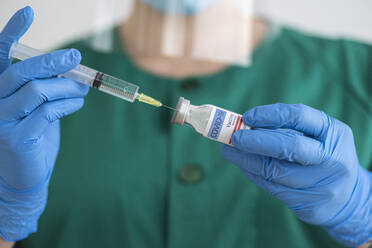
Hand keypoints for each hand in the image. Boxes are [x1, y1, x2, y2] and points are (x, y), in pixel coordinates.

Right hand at [0, 7, 88, 240]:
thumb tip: (73, 65)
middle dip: (53, 61)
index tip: (28, 11)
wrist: (24, 176)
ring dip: (68, 87)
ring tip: (83, 89)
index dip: (12, 33)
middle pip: (21, 71)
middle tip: (76, 58)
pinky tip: (77, 103)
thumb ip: (49, 86)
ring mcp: (1, 120)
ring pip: (38, 91)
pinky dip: (69, 104)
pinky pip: (48, 111)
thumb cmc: (32, 136)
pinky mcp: (16, 138)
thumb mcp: (39, 106)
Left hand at [221, 103, 371, 246]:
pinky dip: (253, 174)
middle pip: (290, 147)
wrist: (349, 197)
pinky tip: (243, 165)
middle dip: (257, 141)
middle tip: (234, 138)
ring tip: (229, 150)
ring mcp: (322, 184)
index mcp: (334, 133)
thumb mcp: (318, 136)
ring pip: (276, 171)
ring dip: (246, 160)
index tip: (248, 117)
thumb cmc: (323, 156)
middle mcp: (331, 159)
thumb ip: (287, 128)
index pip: (300, 117)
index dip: (270, 115)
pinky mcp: (309, 205)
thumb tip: (245, 124)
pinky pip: (273, 188)